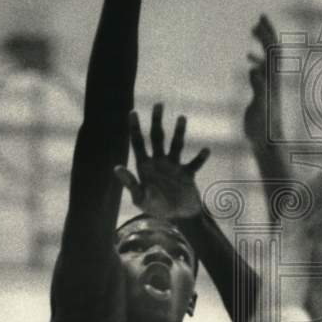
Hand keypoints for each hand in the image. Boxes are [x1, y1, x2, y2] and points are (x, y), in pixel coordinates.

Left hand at [114, 104, 210, 218]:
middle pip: (157, 137)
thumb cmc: (156, 208)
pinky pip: (194, 163)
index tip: (133, 112)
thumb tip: (116, 168)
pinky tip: (206, 150)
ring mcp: (174, 166)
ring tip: (182, 117)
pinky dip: (200, 158)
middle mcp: (159, 162)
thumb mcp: (140, 198)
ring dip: (179, 132)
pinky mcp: (188, 174)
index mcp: (145, 166)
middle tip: (158, 104)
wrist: (178, 217)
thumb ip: (130, 183)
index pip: (138, 143)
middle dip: (157, 121)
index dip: (135, 128)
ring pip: (176, 145)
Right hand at [244, 14, 278, 145]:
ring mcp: (269, 86)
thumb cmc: (262, 128)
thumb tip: (254, 70)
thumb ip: (258, 89)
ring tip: (253, 30)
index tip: (260, 19)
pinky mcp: (265, 93)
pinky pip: (262, 71)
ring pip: (268, 59)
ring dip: (263, 43)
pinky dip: (257, 60)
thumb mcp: (258, 107)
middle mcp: (273, 80)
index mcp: (272, 80)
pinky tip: (249, 59)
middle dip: (267, 33)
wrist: (267, 143)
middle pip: (273, 51)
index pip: (272, 51)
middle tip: (259, 18)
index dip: (267, 34)